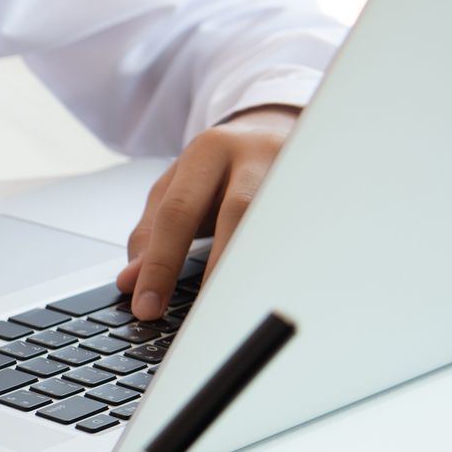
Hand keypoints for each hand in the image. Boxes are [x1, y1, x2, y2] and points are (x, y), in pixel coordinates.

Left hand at [118, 105, 297, 319]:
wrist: (270, 132)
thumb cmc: (217, 172)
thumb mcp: (175, 190)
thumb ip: (149, 233)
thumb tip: (130, 281)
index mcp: (208, 151)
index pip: (178, 213)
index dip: (160, 265)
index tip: (147, 307)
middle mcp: (254, 155)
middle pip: (236, 214)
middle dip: (215, 272)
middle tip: (199, 318)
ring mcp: (294, 169)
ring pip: (275, 226)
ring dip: (255, 272)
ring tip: (235, 310)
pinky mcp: (321, 188)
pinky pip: (304, 234)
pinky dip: (285, 266)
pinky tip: (271, 294)